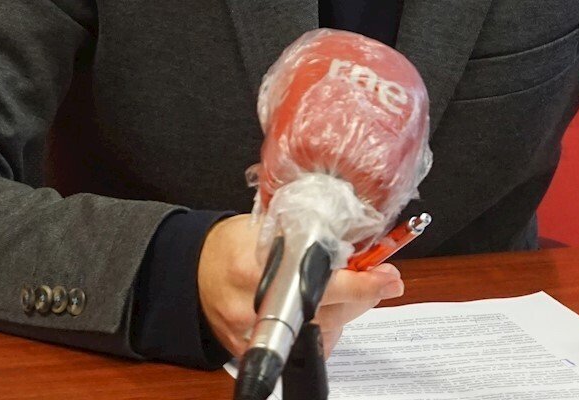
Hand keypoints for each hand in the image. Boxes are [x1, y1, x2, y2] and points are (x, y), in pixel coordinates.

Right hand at [198, 214, 404, 357]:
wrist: (193, 270)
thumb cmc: (230, 244)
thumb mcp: (268, 226)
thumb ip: (314, 238)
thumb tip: (371, 259)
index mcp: (255, 262)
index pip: (316, 277)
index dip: (357, 283)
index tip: (385, 279)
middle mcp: (253, 302)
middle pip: (326, 310)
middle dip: (357, 295)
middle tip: (377, 279)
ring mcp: (252, 332)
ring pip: (321, 332)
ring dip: (339, 312)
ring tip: (328, 291)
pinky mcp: (251, 352)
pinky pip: (303, 349)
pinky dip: (319, 332)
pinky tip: (311, 314)